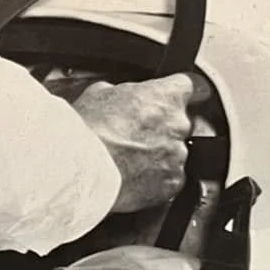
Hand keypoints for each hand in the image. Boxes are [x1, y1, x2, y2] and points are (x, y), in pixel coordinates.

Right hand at [70, 73, 195, 214]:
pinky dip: (155, 179)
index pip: (189, 86)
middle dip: (160, 128)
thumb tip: (122, 97)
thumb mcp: (99, 93)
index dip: (174, 94)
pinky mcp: (172, 183)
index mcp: (165, 96)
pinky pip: (170, 178)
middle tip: (132, 134)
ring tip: (127, 159)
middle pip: (180, 122)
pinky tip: (132, 176)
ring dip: (157, 154)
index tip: (166, 100)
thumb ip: (123, 93)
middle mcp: (178, 124)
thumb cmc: (87, 131)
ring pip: (174, 152)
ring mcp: (177, 155)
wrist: (80, 168)